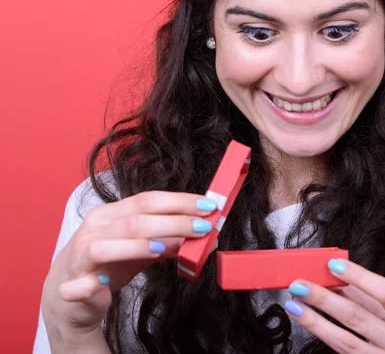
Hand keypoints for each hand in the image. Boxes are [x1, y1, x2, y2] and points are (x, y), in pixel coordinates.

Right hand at [41, 190, 218, 341]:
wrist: (69, 291)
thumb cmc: (110, 262)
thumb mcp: (143, 248)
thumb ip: (169, 241)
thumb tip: (204, 236)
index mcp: (113, 213)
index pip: (149, 200)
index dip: (179, 201)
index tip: (208, 206)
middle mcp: (96, 227)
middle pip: (135, 220)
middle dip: (173, 222)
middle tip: (203, 227)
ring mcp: (81, 255)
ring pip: (106, 245)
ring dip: (137, 246)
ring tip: (164, 248)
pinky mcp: (72, 284)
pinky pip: (79, 283)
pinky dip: (91, 283)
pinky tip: (104, 284)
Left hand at [284, 258, 384, 353]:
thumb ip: (370, 297)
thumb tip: (336, 274)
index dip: (359, 277)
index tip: (332, 264)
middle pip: (359, 317)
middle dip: (325, 298)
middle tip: (300, 284)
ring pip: (345, 341)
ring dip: (315, 320)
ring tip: (294, 304)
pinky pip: (343, 353)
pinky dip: (323, 334)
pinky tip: (307, 322)